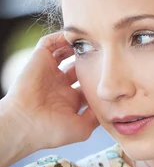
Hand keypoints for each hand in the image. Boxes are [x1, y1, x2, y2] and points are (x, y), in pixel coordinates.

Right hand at [4, 31, 99, 149]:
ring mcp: (50, 72)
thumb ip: (96, 116)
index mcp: (70, 101)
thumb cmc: (52, 130)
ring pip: (65, 53)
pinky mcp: (39, 60)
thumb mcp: (82, 128)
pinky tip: (75, 36)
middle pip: (79, 68)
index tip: (115, 73)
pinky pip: (50, 43)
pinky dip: (61, 37)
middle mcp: (60, 85)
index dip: (100, 79)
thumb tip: (109, 106)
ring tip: (93, 40)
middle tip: (107, 53)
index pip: (88, 85)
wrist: (25, 123)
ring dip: (77, 47)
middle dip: (91, 61)